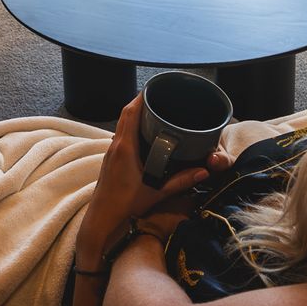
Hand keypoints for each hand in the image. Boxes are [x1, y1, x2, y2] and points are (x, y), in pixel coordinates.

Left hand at [77, 96, 231, 265]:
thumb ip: (180, 181)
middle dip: (141, 101)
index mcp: (125, 148)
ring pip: (122, 123)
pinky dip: (132, 125)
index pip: (130, 112)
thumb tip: (204, 171)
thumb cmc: (125, 205)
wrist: (102, 218)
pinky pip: (122, 133)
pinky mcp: (111, 158)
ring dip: (135, 113)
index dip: (142, 97)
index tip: (156, 87)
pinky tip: (145, 130)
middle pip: (126, 113)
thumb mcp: (156, 193)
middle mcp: (116, 145)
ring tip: (155, 108)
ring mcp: (111, 151)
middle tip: (160, 95)